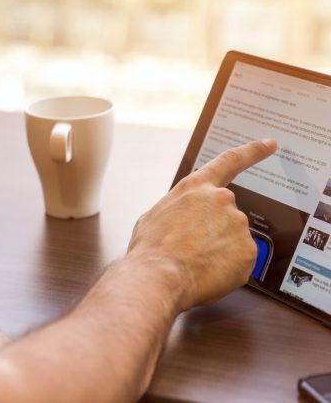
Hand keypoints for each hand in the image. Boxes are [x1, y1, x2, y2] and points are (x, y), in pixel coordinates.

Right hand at [127, 139, 276, 310]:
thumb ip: (180, 209)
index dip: (253, 151)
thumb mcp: (156, 215)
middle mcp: (221, 199)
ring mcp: (237, 224)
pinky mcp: (248, 250)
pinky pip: (241, 260)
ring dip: (220, 249)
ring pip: (234, 239)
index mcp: (196, 187)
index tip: (270, 144)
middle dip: (214, 231)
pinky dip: (228, 267)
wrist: (158, 276)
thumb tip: (184, 220)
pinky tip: (207, 271)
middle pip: (227, 215)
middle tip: (193, 248)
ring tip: (195, 261)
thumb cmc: (151, 248)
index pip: (230, 161)